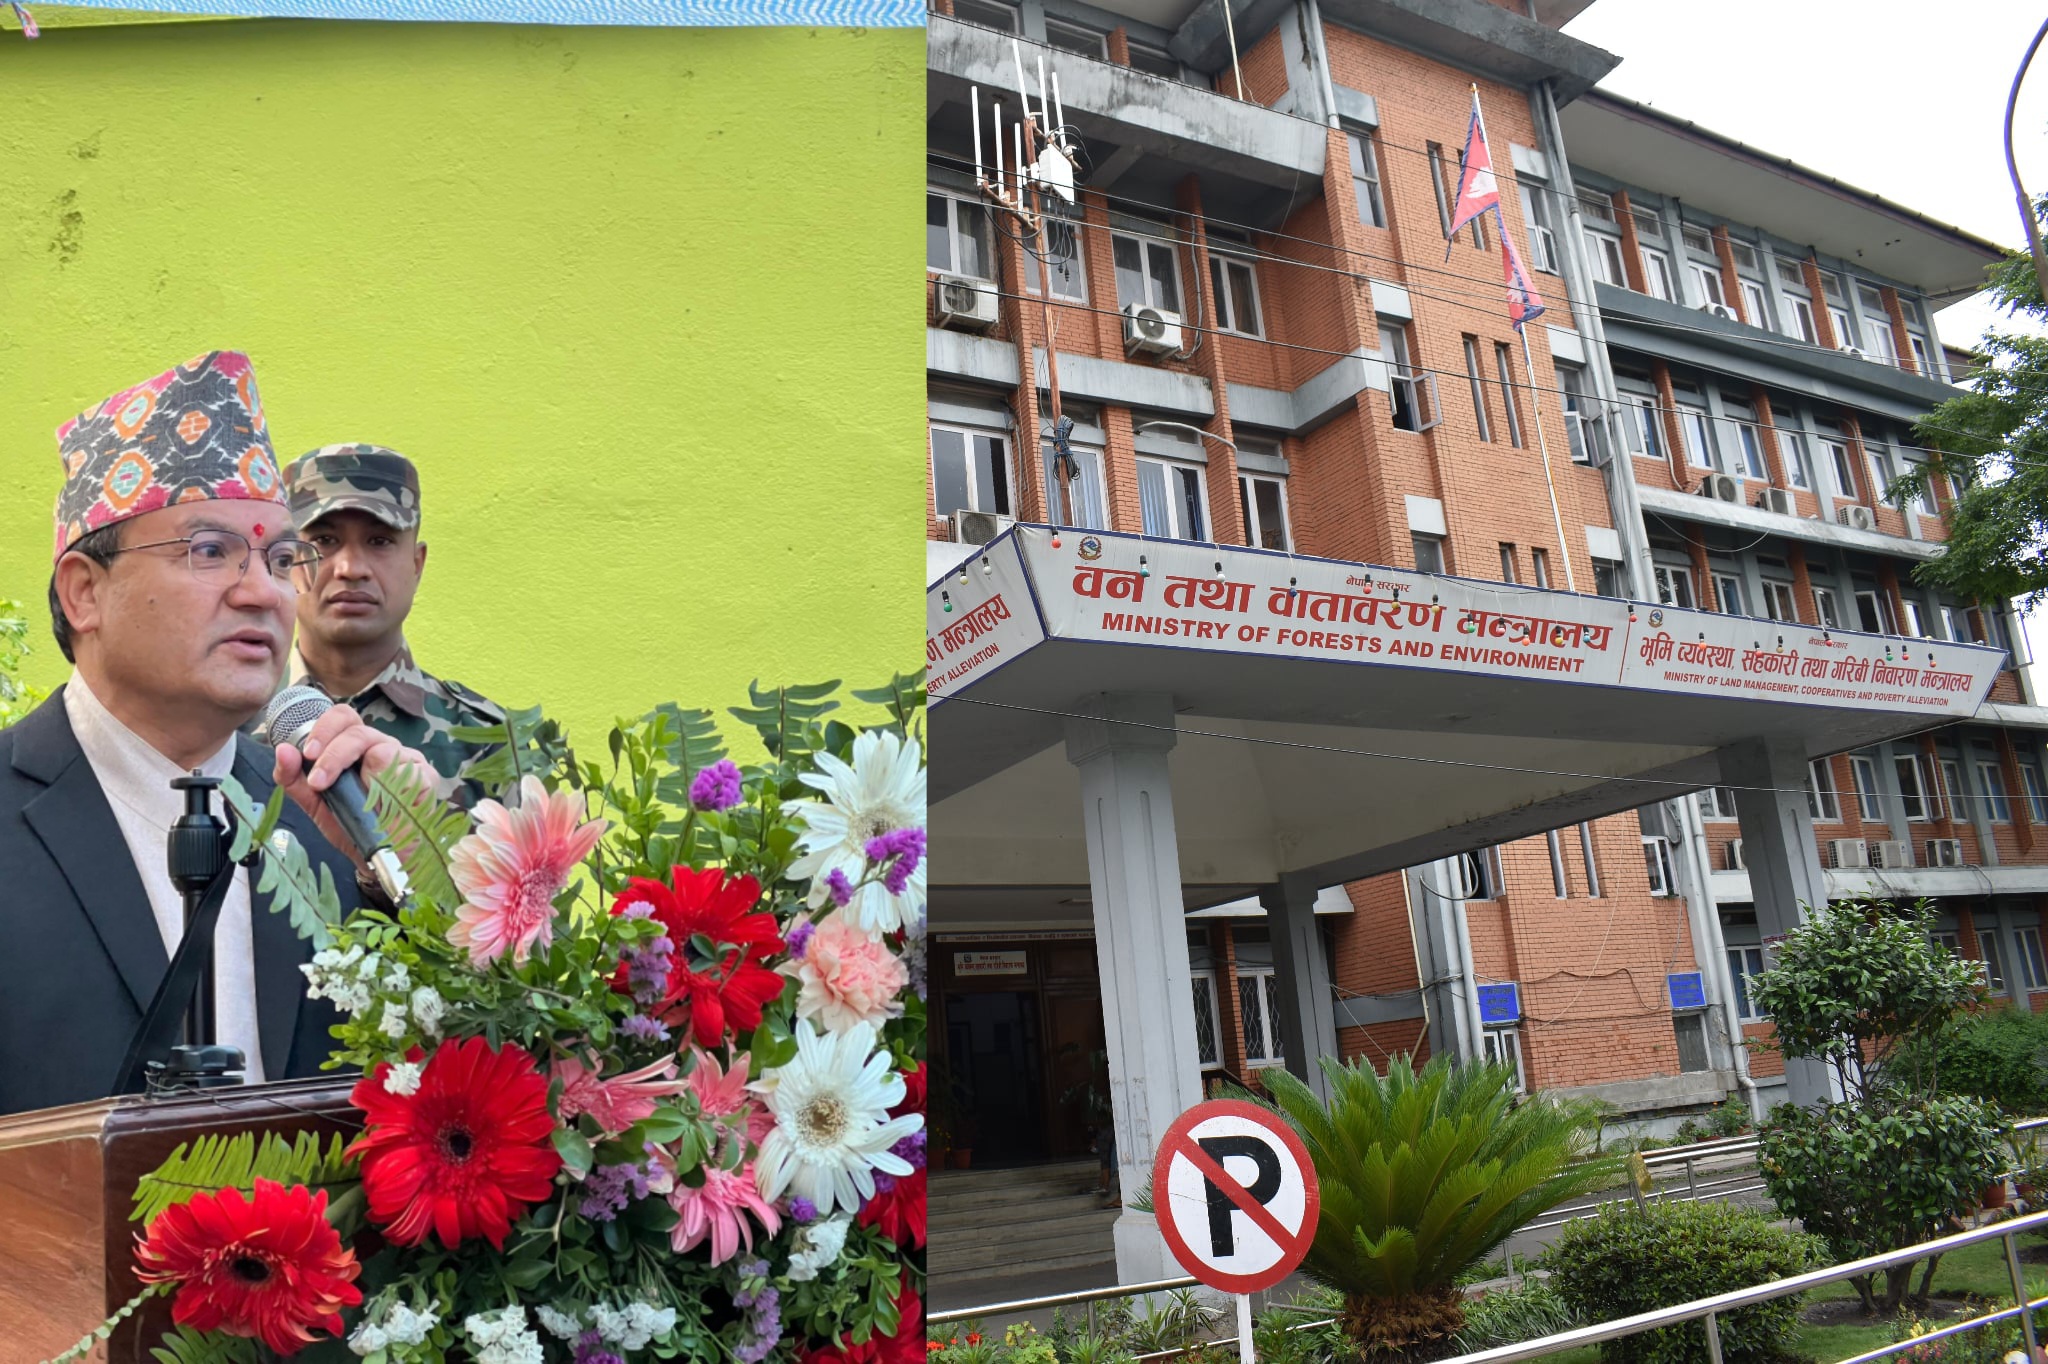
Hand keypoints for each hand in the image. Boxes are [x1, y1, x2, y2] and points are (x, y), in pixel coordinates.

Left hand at [271, 703, 432, 871]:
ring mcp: (408, 759)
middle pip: (358, 730)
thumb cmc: (353, 827)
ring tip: (356, 802)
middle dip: (334, 753)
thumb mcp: (316, 804)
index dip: (323, 729)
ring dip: (360, 778)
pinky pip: (405, 773)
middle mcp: (383, 746)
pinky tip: (386, 807)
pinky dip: (389, 791)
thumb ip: (295, 778)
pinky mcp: (427, 776)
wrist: (384, 860)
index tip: (307, 755)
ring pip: (382, 749)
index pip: (343, 718)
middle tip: (319, 781)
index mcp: (357, 746)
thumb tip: (283, 750)